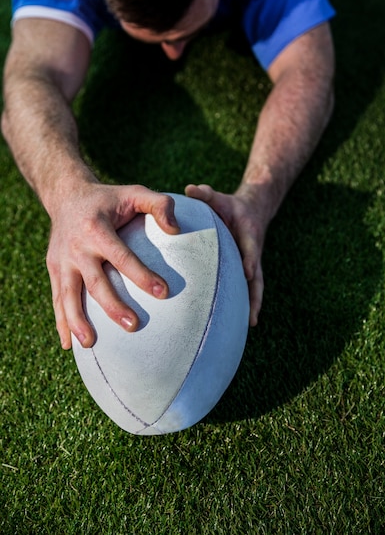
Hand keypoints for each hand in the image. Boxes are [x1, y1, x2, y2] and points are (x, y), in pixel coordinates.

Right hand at [46, 182, 179, 349]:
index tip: (164, 292)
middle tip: (134, 326)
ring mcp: (62, 260)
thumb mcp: (134, 191)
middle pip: (95, 282)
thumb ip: (159, 204)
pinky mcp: (54, 269)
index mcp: (96, 228)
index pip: (122, 256)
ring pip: (69, 295)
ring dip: (78, 321)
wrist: (66, 196)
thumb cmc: (109, 198)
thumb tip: (177, 229)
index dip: (142, 275)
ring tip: (91, 345)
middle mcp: (76, 247)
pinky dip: (61, 322)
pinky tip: (69, 345)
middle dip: (113, 306)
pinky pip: (57, 299)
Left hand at [185, 183, 265, 326]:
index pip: (251, 247)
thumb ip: (204, 194)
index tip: (248, 272)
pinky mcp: (246, 269)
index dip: (250, 258)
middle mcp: (252, 252)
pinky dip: (244, 303)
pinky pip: (246, 288)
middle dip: (256, 296)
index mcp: (248, 233)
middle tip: (253, 317)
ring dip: (253, 305)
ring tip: (249, 326)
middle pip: (258, 277)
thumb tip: (189, 189)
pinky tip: (237, 321)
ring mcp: (251, 263)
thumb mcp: (217, 196)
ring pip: (255, 287)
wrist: (251, 210)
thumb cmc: (228, 205)